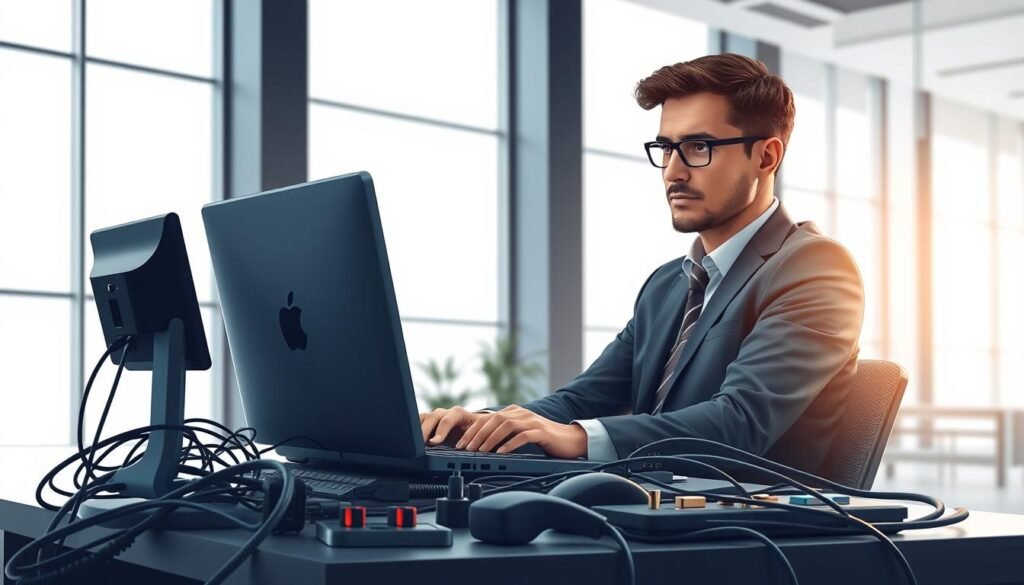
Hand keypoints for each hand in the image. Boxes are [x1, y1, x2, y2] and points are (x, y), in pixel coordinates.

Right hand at [419, 406, 485, 445]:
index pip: (447, 420)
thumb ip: (472, 439)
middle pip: (432, 418)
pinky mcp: (428, 422)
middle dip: (425, 431)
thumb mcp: (476, 434)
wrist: (473, 426)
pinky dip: (414, 430)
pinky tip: (412, 440)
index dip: (440, 431)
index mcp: (458, 413)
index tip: (434, 442)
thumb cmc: (476, 431)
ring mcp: (435, 416)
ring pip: (423, 418)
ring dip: (418, 430)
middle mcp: (445, 413)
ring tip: (415, 444)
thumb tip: (470, 448)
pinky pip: (418, 422)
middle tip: (421, 445)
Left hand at [455, 405, 587, 458]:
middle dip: (477, 434)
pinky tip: (501, 453)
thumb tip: (482, 444)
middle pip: (494, 419)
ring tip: (480, 451)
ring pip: (506, 426)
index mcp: (515, 412)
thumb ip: (505, 433)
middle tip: (466, 448)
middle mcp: (522, 413)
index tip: (461, 443)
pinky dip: (510, 444)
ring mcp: (532, 421)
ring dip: (490, 439)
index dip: (473, 430)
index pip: (488, 418)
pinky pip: (523, 436)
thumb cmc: (544, 439)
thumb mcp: (521, 433)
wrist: (571, 440)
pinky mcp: (542, 432)